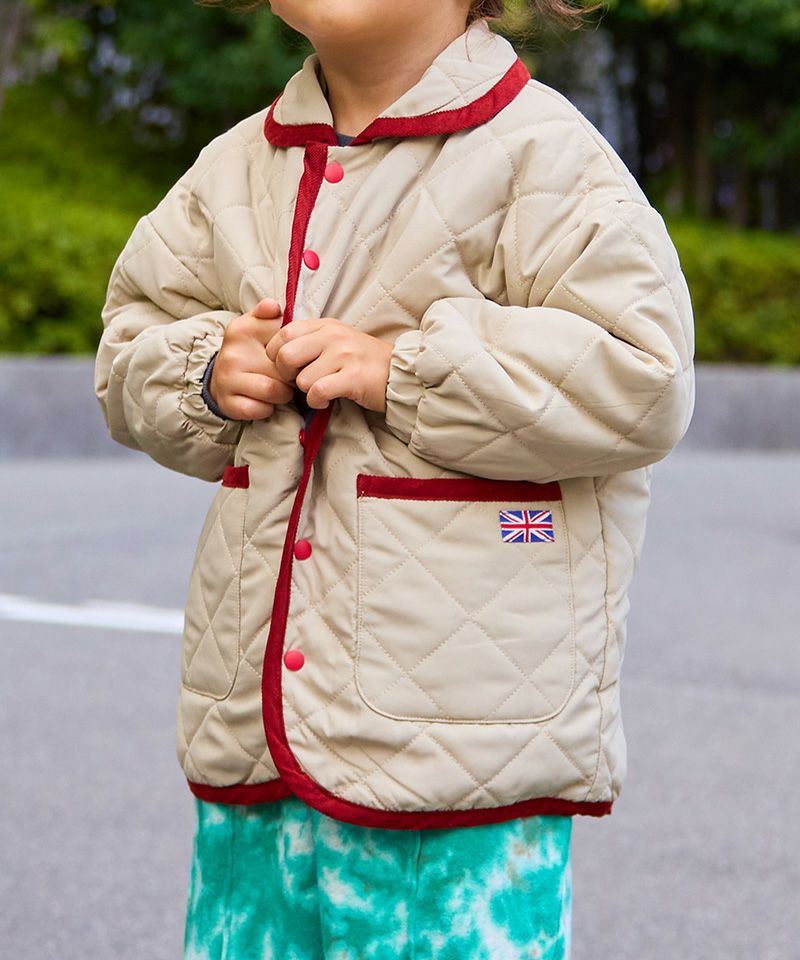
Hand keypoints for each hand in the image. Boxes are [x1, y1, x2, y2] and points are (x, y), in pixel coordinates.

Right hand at [209, 299, 293, 419]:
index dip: (294, 352)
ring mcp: (228, 379)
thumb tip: (273, 307)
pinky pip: (259, 409)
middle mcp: (232, 354)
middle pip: (282, 368)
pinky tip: (266, 403)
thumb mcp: (256, 326)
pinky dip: (267, 409)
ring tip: (281, 389)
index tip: (293, 355)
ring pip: (272, 390)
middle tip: (290, 377)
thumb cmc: (250, 351)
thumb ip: (267, 313)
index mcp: (241, 330)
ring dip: (283, 394)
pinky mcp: (228, 403)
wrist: (222, 377)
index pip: (282, 340)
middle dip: (292, 376)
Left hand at [266, 318, 392, 411]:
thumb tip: (278, 351)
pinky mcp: (353, 377)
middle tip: (299, 383)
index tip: (290, 368)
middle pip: (286, 355)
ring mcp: (344, 355)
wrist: (400, 373)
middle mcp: (333, 336)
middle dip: (286, 375)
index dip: (277, 355)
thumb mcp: (338, 340)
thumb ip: (311, 340)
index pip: (283, 334)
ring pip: (302, 379)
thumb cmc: (364, 361)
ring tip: (320, 391)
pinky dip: (316, 402)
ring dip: (306, 392)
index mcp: (326, 325)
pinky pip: (318, 391)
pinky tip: (326, 401)